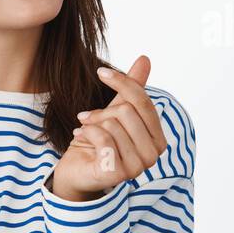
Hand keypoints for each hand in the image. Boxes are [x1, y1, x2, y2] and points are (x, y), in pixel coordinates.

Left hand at [49, 55, 167, 200]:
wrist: (75, 171)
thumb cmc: (97, 143)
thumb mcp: (114, 112)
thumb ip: (132, 90)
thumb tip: (145, 59)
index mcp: (158, 139)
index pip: (144, 102)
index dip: (122, 83)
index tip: (101, 72)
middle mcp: (153, 155)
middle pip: (127, 111)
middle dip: (101, 111)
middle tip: (87, 117)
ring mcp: (137, 167)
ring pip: (113, 124)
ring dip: (92, 124)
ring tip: (84, 130)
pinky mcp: (118, 173)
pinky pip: (102, 138)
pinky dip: (86, 132)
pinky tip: (80, 136)